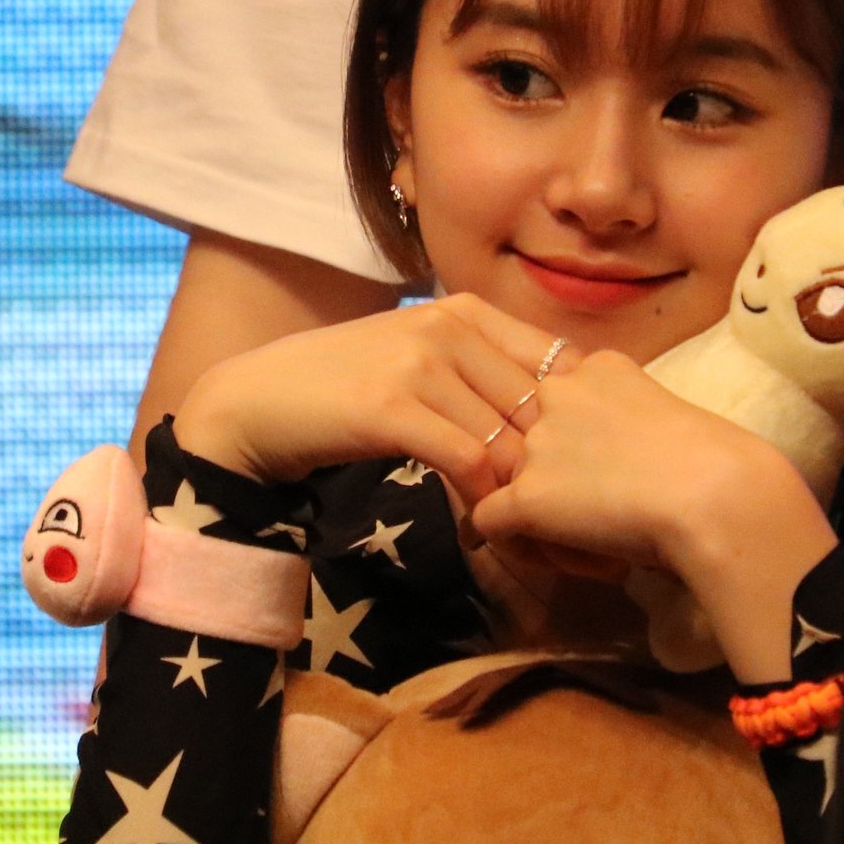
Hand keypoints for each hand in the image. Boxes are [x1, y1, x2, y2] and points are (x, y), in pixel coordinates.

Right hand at [174, 294, 576, 508]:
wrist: (256, 402)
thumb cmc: (345, 388)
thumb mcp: (421, 360)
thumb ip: (483, 373)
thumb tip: (556, 414)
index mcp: (467, 311)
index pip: (559, 363)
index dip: (581, 422)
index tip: (586, 470)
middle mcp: (449, 326)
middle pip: (541, 407)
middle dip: (560, 469)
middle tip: (569, 519)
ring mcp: (419, 363)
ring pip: (509, 439)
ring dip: (522, 496)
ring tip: (526, 532)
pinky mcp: (391, 407)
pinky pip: (467, 462)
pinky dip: (483, 502)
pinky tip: (479, 527)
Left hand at [472, 355, 836, 680]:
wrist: (719, 496)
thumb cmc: (722, 463)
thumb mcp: (674, 419)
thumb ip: (635, 427)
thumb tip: (631, 465)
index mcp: (600, 368)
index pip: (561, 401)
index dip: (576, 443)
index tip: (612, 475)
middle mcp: (558, 393)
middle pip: (529, 436)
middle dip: (553, 475)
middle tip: (598, 513)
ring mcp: (537, 444)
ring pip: (508, 480)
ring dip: (539, 513)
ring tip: (589, 546)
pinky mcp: (526, 497)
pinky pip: (489, 522)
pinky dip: (515, 545)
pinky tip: (553, 560)